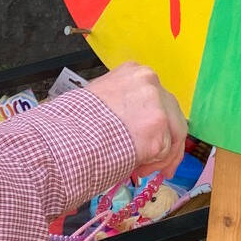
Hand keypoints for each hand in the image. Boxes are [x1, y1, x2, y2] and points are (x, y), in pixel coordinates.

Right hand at [87, 62, 187, 181]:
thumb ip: (124, 105)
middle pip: (173, 115)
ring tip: (141, 168)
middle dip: (168, 142)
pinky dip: (154, 164)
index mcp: (134, 72)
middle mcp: (149, 82)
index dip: (158, 122)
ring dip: (160, 156)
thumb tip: (134, 125)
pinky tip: (137, 168)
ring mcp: (156, 104)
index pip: (159, 98)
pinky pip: (165, 152)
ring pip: (172, 135)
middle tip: (161, 165)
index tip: (155, 139)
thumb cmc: (75, 122)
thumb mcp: (101, 99)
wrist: (67, 136)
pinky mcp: (158, 128)